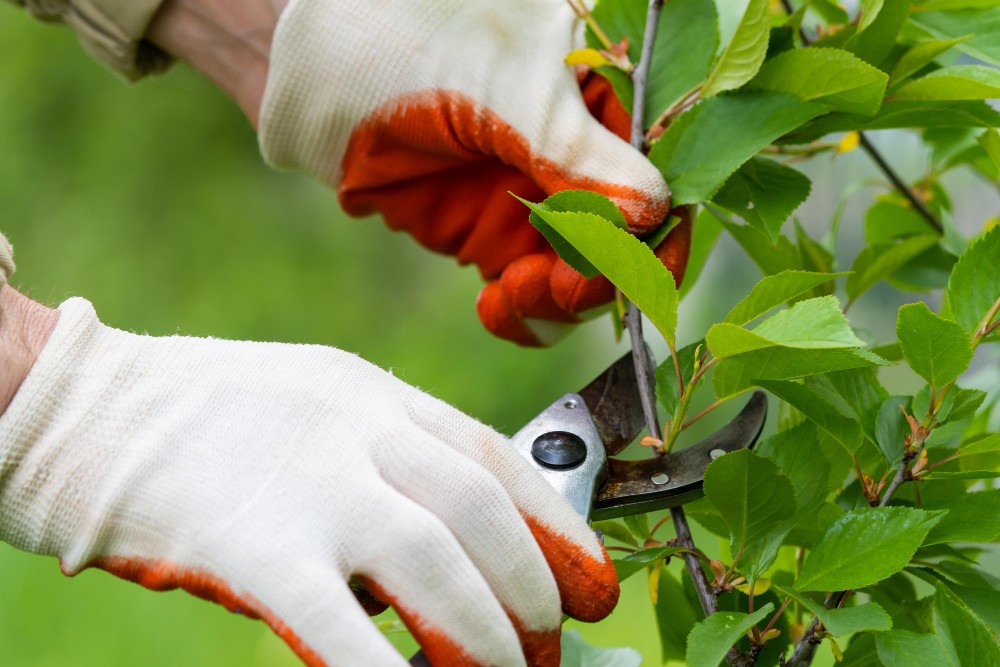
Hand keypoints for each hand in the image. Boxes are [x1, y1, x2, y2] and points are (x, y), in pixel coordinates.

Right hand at [0, 297, 618, 665]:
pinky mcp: (255, 546)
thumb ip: (388, 461)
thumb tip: (453, 548)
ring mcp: (310, 485)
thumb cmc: (210, 418)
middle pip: (480, 513)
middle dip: (532, 585)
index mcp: (376, 395)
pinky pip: (340, 626)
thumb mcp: (320, 406)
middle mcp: (357, 430)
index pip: (494, 457)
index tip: (590, 577)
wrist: (92, 412)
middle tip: (551, 640)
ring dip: (485, 632)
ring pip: (436, 563)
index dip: (557, 524)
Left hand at [258, 0, 688, 345]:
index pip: (658, 171)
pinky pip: (529, 291)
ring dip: (562, 300)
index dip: (659, 228)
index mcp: (599, 93)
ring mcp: (533, 196)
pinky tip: (496, 306)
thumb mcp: (504, 89)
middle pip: (626, 237)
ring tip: (517, 294)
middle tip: (565, 286)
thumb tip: (652, 210)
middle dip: (603, 274)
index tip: (640, 271)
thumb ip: (576, 152)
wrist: (308, 72)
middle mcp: (576, 150)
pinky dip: (525, 313)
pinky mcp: (490, 235)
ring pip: (581, 273)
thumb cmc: (403, 42)